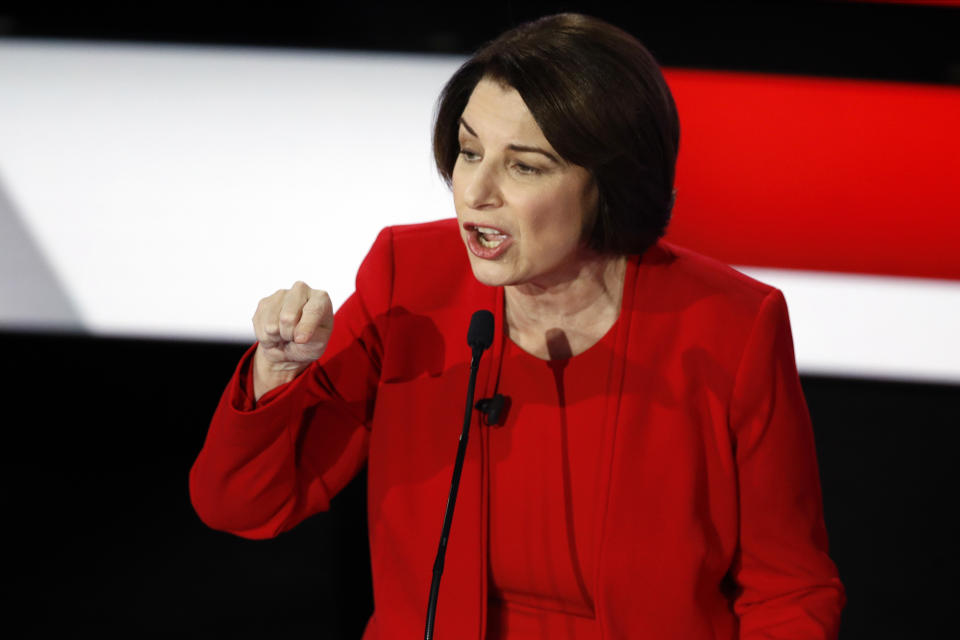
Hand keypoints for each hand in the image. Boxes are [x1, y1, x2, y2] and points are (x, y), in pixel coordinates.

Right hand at [251, 281, 332, 399]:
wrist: (289, 350)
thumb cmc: (310, 345)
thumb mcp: (318, 346)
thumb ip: (312, 338)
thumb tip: (297, 335)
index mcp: (321, 298)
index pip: (313, 306)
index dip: (306, 324)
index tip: (300, 339)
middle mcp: (302, 290)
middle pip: (289, 311)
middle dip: (289, 332)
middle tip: (293, 339)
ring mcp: (281, 294)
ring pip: (272, 319)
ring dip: (276, 336)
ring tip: (285, 338)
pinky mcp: (264, 302)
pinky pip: (259, 322)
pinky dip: (266, 335)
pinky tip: (274, 335)